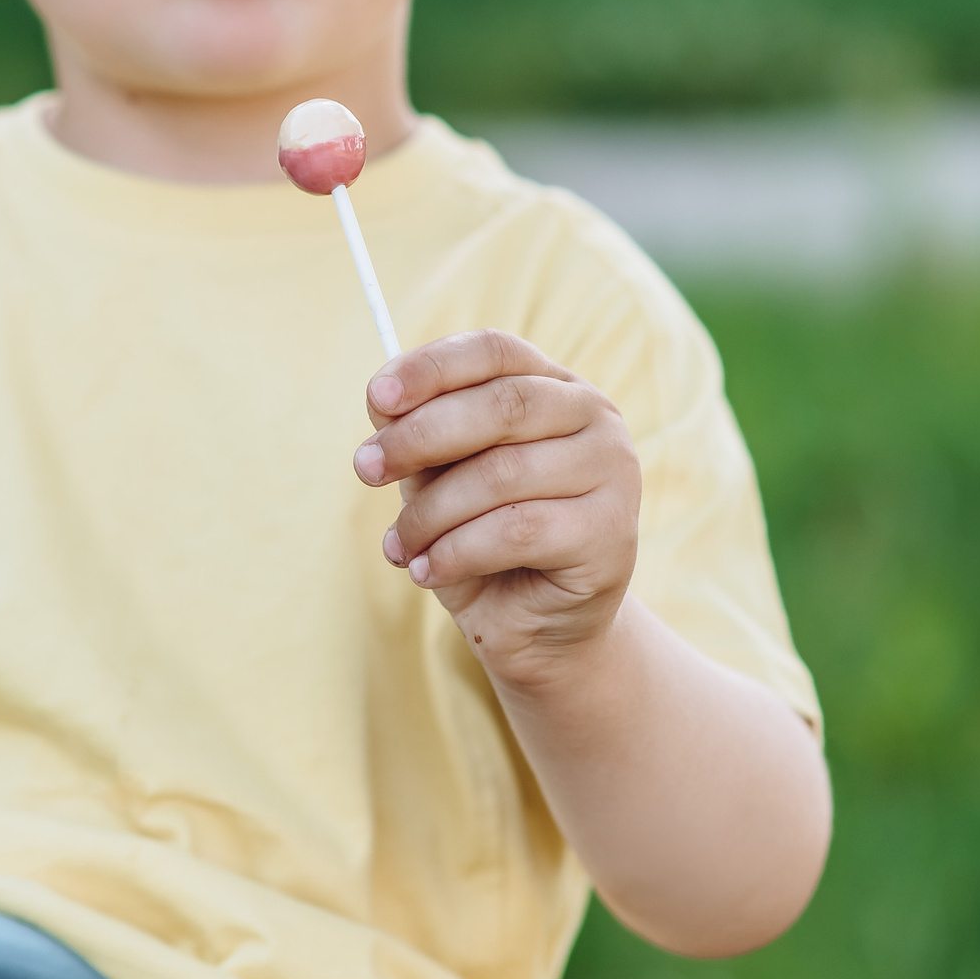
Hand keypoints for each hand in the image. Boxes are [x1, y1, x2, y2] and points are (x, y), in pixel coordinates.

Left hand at [353, 329, 640, 683]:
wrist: (536, 627)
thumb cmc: (483, 538)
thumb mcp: (442, 477)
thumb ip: (421, 434)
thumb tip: (383, 402)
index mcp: (554, 385)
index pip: (494, 351)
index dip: (432, 367)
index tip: (376, 398)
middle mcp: (596, 418)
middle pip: (500, 406)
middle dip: (418, 437)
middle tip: (365, 469)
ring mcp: (614, 474)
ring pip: (502, 474)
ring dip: (431, 512)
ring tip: (399, 545)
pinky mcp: (609, 535)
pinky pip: (516, 531)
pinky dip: (455, 551)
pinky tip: (425, 571)